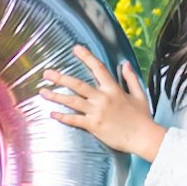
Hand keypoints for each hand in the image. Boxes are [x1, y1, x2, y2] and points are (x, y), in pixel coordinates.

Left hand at [30, 59, 157, 162]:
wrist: (144, 137)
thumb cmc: (142, 118)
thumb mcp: (139, 94)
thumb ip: (131, 78)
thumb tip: (125, 63)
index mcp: (113, 89)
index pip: (98, 68)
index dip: (86, 56)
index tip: (76, 48)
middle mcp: (103, 98)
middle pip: (77, 84)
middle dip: (60, 78)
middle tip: (46, 73)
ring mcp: (97, 112)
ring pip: (72, 101)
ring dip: (56, 96)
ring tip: (42, 92)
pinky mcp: (94, 126)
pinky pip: (74, 120)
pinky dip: (62, 116)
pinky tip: (52, 113)